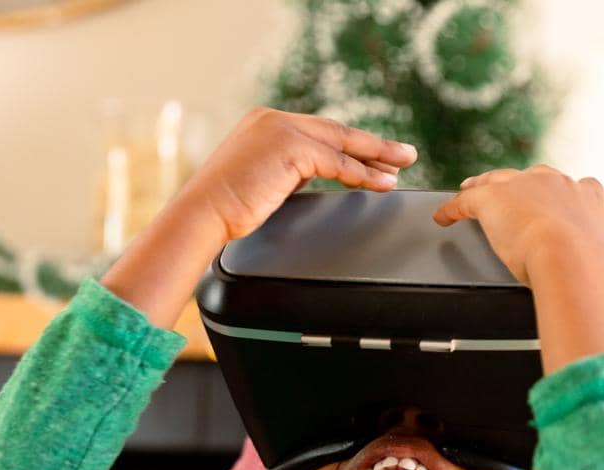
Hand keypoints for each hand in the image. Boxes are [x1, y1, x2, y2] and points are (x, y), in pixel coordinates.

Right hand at [180, 107, 418, 242]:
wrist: (201, 214)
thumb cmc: (222, 208)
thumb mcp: (259, 180)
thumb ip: (285, 171)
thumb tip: (308, 176)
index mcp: (264, 123)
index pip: (318, 131)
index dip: (349, 144)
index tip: (373, 154)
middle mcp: (274, 119)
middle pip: (335, 131)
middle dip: (372, 144)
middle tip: (402, 153)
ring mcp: (283, 130)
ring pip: (341, 143)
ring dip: (377, 155)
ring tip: (402, 164)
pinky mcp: (291, 148)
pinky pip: (337, 162)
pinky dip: (363, 173)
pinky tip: (381, 182)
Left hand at [432, 165, 603, 286]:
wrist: (572, 261)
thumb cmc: (596, 266)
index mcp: (585, 196)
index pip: (577, 186)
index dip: (564, 194)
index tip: (559, 200)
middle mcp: (555, 183)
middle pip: (533, 176)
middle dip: (521, 184)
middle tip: (510, 194)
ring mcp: (521, 188)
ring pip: (497, 181)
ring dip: (484, 186)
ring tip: (471, 192)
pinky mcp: (489, 200)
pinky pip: (464, 202)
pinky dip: (452, 209)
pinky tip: (443, 216)